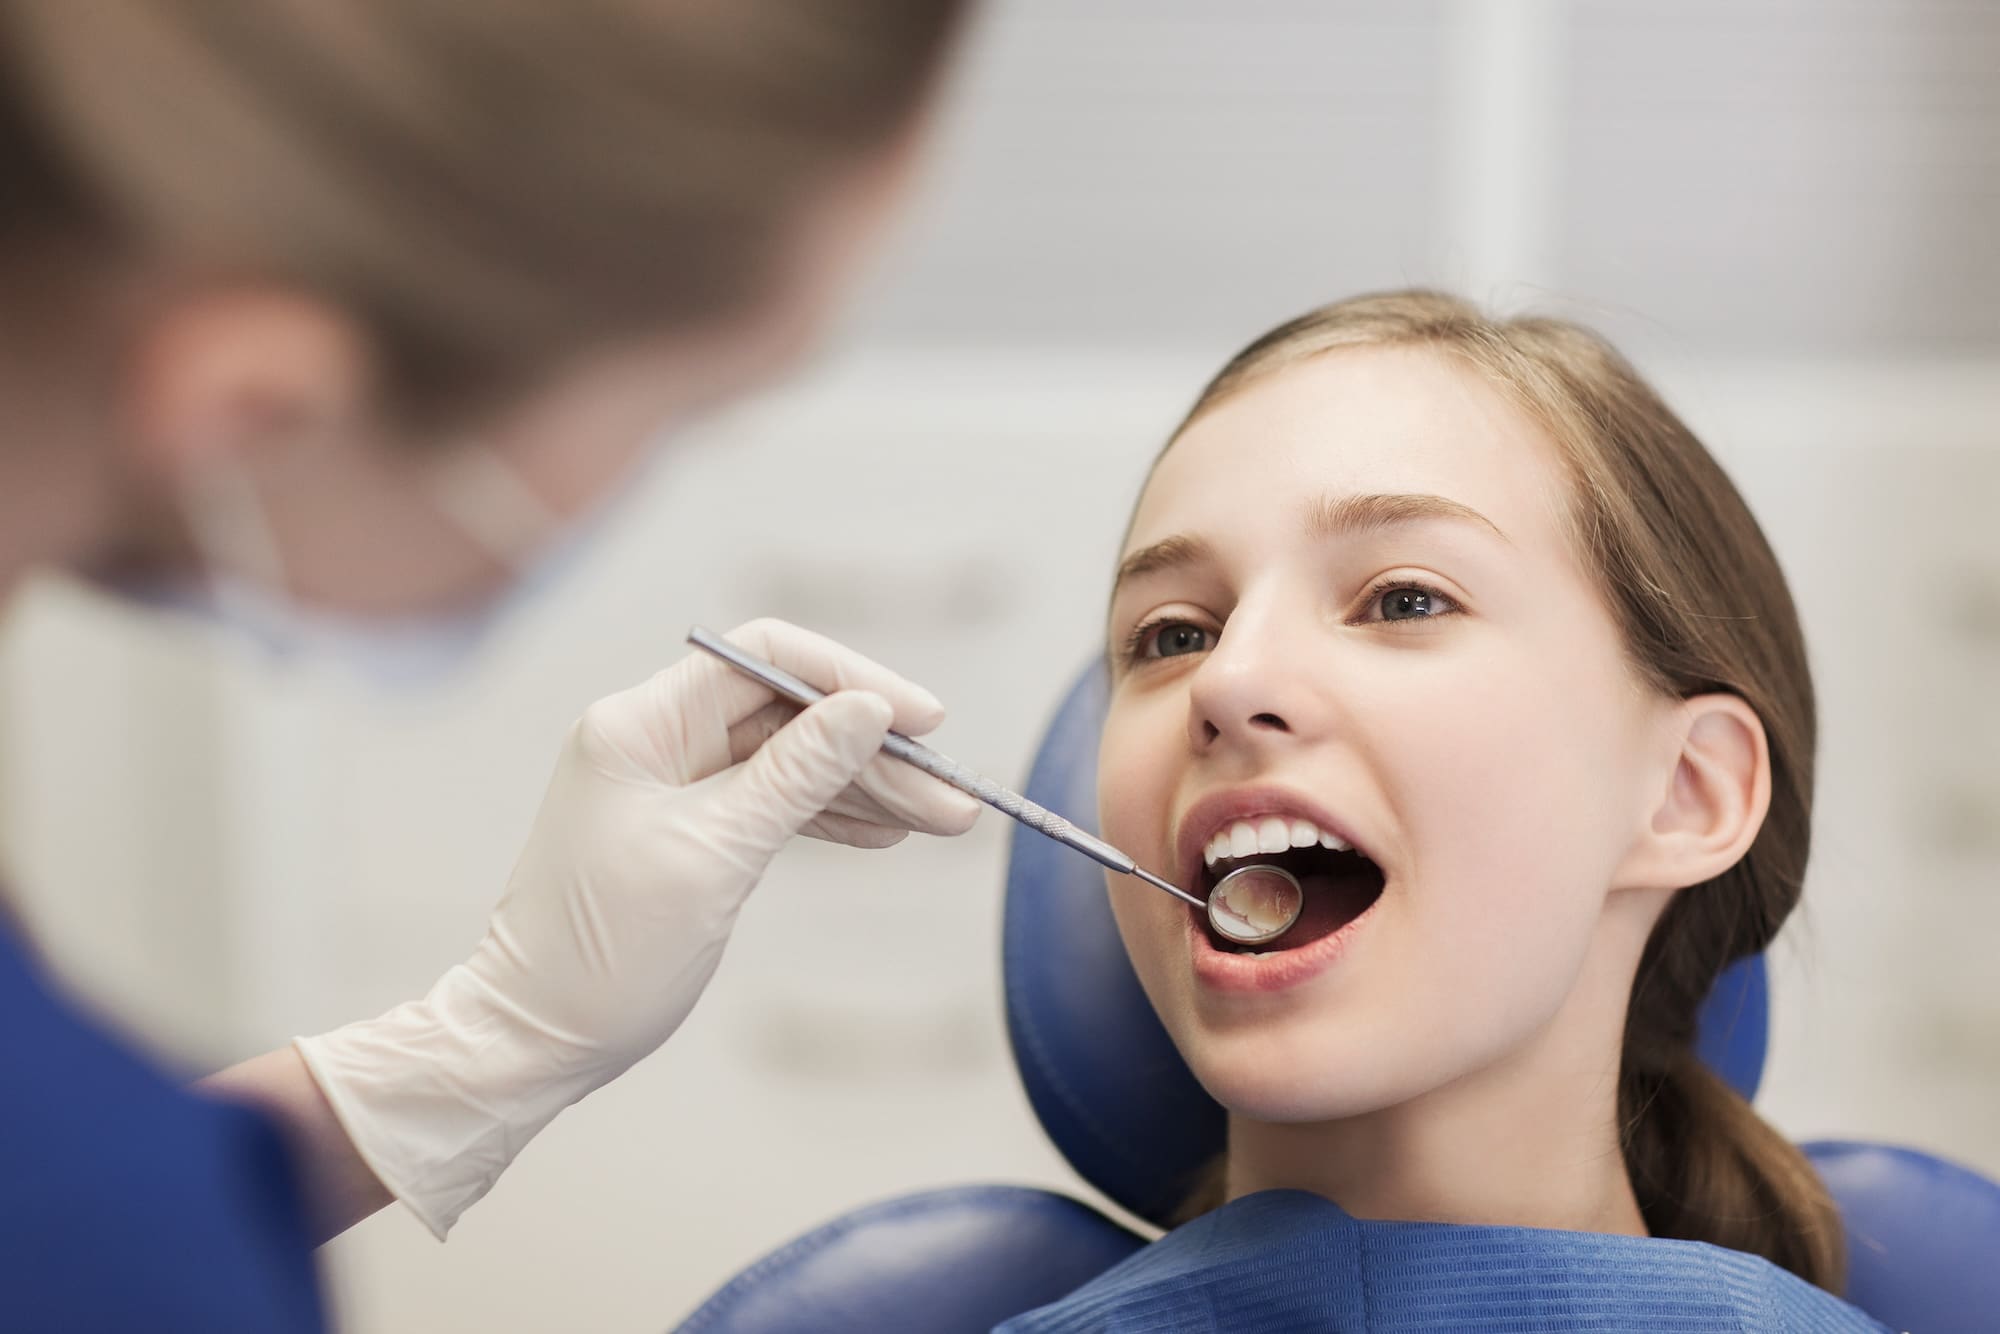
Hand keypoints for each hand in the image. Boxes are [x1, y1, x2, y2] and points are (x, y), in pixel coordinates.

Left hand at [294, 620, 978, 1236]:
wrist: (532, 1041)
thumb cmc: (603, 955)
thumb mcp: (714, 858)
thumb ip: (796, 776)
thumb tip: (868, 708)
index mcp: (641, 726)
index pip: (766, 660)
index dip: (852, 678)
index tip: (924, 718)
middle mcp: (653, 740)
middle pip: (789, 715)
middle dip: (876, 752)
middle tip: (953, 797)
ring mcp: (668, 785)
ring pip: (790, 762)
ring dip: (866, 789)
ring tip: (944, 820)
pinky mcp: (684, 830)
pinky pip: (772, 803)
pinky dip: (829, 816)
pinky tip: (886, 833)